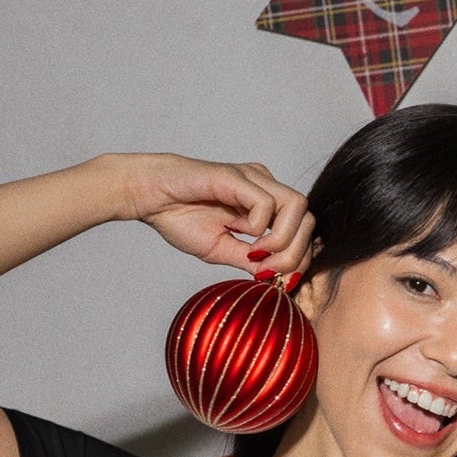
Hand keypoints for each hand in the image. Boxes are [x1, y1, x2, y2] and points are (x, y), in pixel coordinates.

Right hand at [112, 153, 314, 277]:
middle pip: (308, 219)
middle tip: (268, 271)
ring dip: (283, 240)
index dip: (300, 258)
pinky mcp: (236, 176)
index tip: (277, 279)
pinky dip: (259, 227)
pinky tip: (238, 233)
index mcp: (266, 203)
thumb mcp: (224, 250)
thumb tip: (280, 278)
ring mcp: (253, 178)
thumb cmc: (179, 218)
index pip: (304, 229)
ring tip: (257, 254)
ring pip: (297, 207)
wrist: (148, 198)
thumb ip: (254, 261)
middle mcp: (265, 186)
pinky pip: (266, 204)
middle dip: (296, 254)